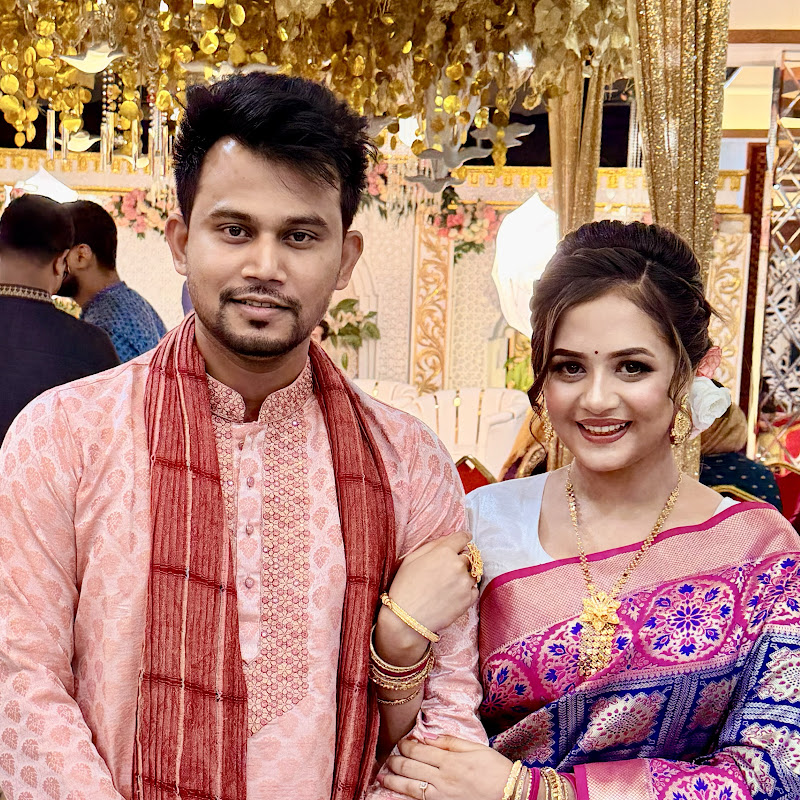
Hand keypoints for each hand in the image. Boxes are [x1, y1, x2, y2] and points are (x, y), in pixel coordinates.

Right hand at [376, 531, 477, 659]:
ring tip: (449, 584)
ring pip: (472, 572)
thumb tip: (449, 538)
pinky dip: (467, 589)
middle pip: (468, 556)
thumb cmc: (405, 587)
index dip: (464, 538)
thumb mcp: (412, 558)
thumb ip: (433, 545)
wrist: (407, 618)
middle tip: (448, 569)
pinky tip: (452, 594)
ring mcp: (465, 583)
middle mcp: (458, 565)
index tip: (465, 539)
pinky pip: (474, 589)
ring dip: (465, 575)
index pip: (463, 538)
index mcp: (444, 552)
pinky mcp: (469, 599)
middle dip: (461, 559)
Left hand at [382, 735, 514, 799]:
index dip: (405, 745)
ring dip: (394, 783)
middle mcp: (442, 779)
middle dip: (395, 763)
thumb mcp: (474, 747)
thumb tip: (426, 735)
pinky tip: (398, 796)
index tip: (400, 742)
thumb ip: (448, 741)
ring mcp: (442, 796)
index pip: (418, 750)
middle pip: (410, 768)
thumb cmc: (495, 768)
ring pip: (411, 789)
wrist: (511, 793)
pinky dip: (407, 799)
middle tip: (386, 760)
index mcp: (449, 760)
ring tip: (383, 779)